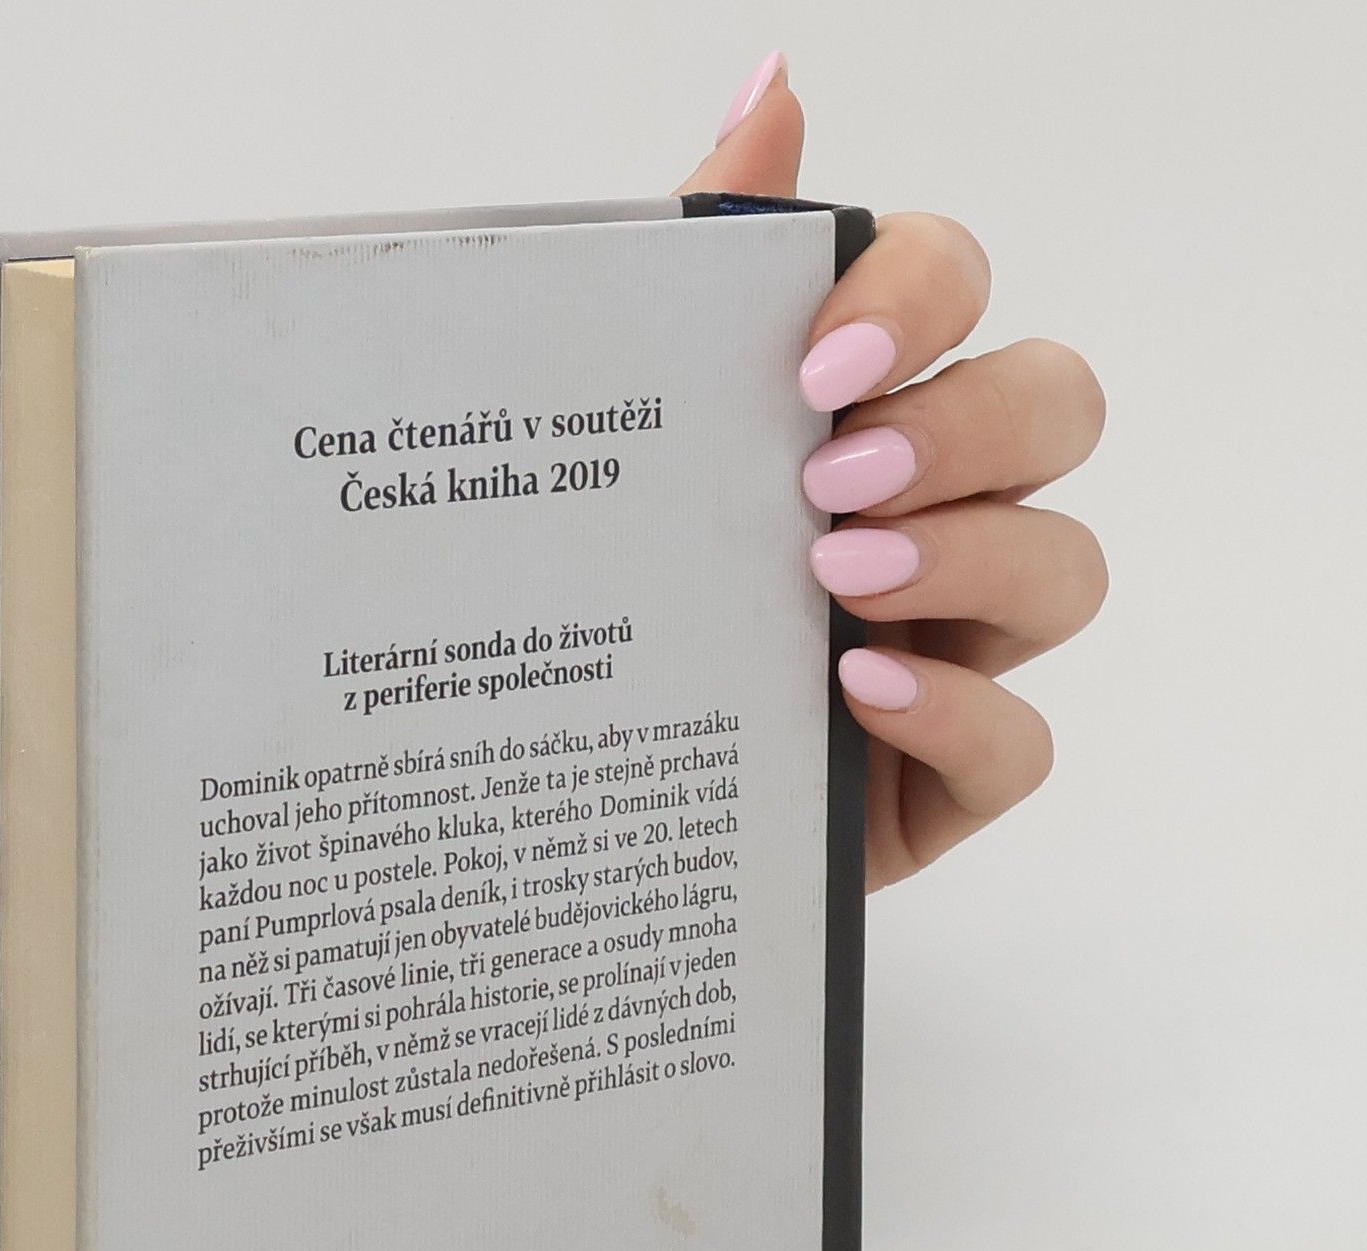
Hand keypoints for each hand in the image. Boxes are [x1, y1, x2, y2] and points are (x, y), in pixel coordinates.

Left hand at [681, 53, 1106, 890]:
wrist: (555, 790)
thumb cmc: (601, 597)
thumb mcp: (622, 431)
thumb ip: (700, 269)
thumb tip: (772, 91)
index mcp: (861, 406)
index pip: (957, 293)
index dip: (920, 296)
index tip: (820, 356)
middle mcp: (935, 506)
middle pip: (1053, 410)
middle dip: (966, 422)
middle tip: (830, 473)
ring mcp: (955, 640)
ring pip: (1065, 568)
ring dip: (969, 556)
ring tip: (834, 577)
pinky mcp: (944, 772)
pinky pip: (1018, 740)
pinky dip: (955, 709)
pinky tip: (857, 690)